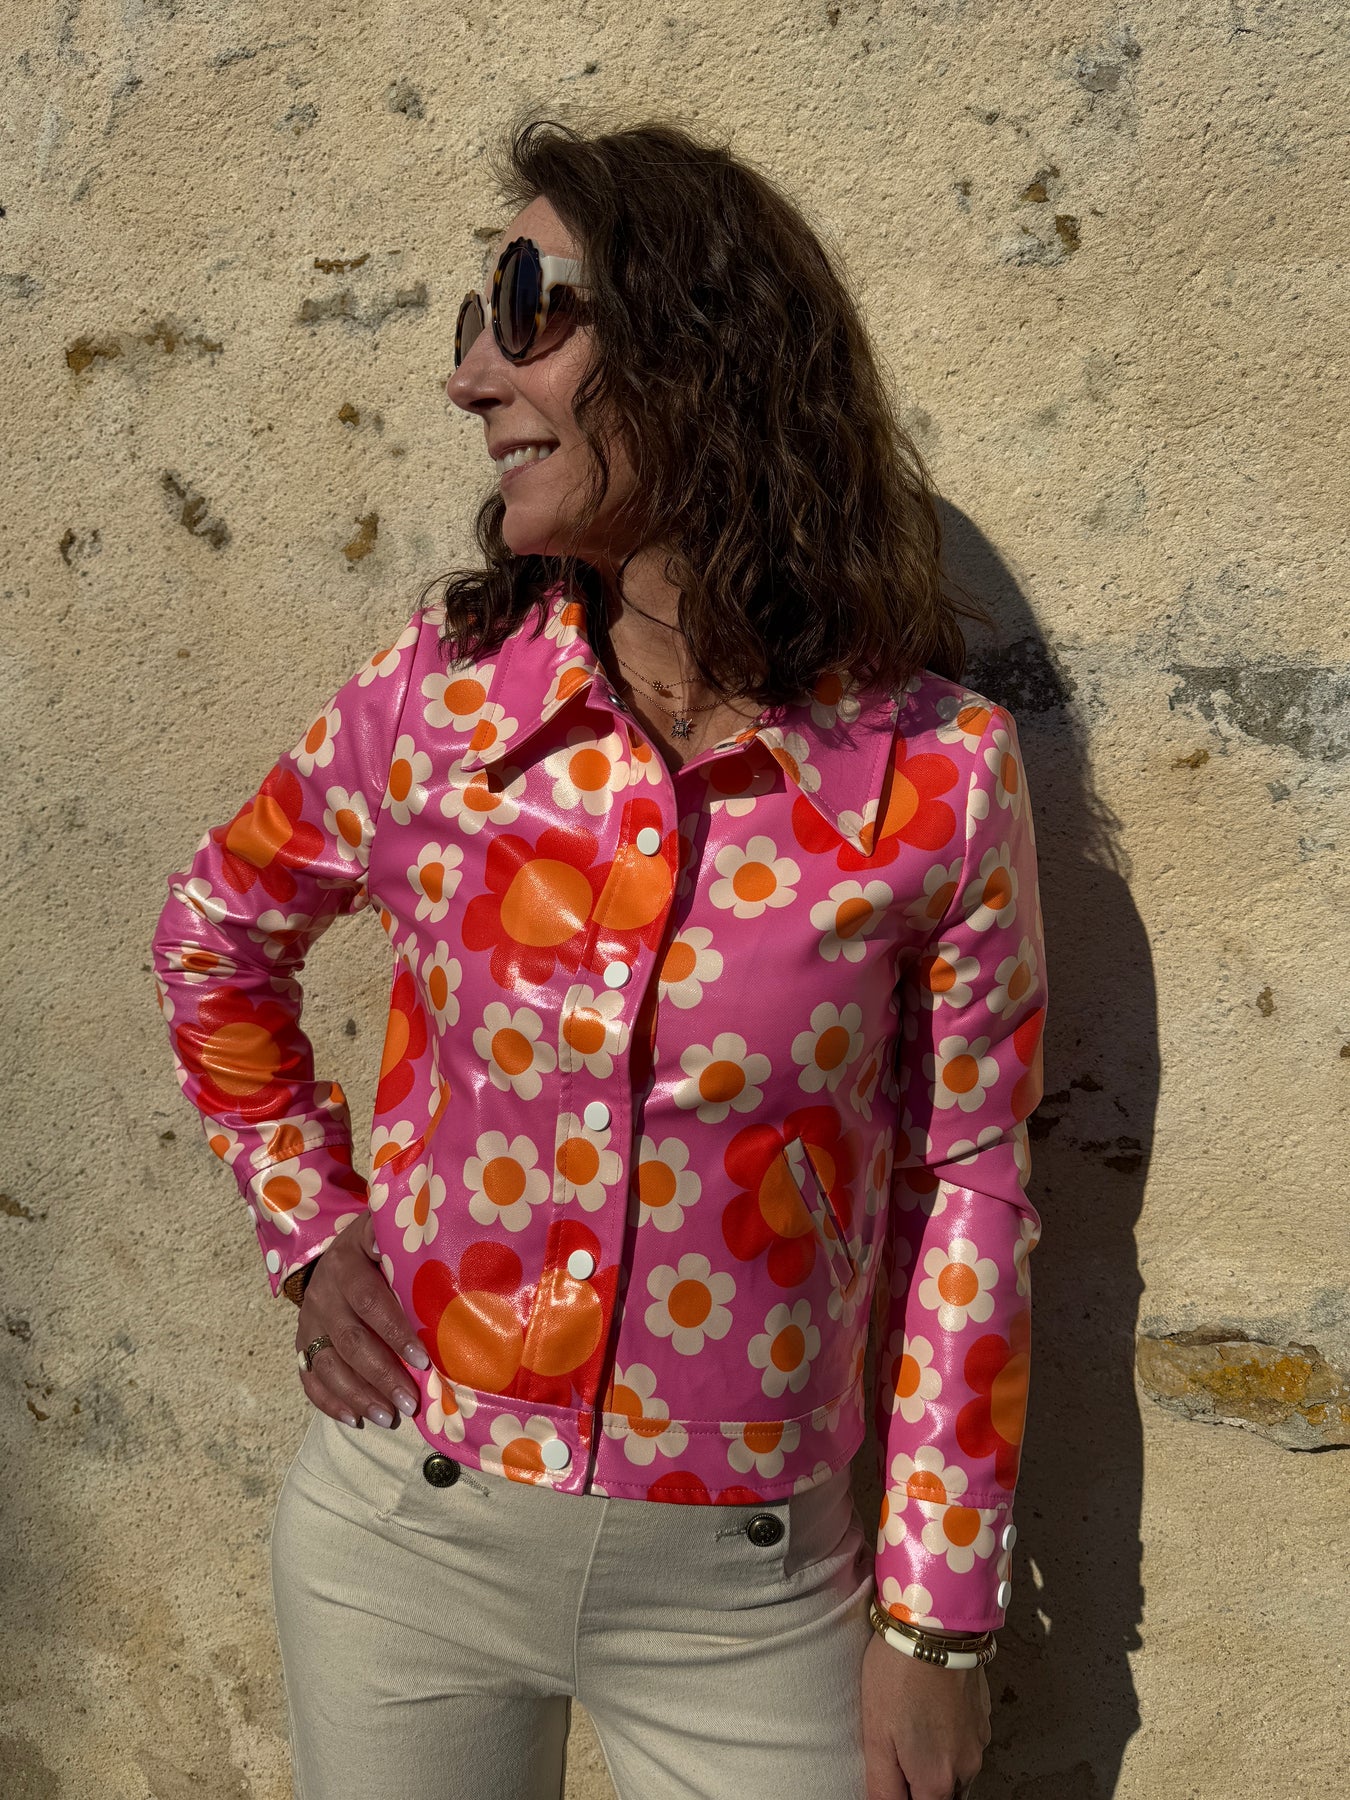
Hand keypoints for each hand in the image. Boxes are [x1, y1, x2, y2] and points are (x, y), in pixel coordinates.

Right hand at [294, 1212, 429, 1428]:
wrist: (338, 1251)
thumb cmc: (379, 1249)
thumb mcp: (387, 1235)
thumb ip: (404, 1246)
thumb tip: (430, 1247)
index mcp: (347, 1264)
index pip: (370, 1301)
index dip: (395, 1332)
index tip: (423, 1360)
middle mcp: (323, 1293)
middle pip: (350, 1340)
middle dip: (381, 1375)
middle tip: (410, 1402)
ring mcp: (309, 1320)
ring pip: (328, 1364)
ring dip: (358, 1395)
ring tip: (388, 1417)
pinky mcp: (302, 1341)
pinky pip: (309, 1376)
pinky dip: (330, 1401)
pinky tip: (355, 1418)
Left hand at [862, 1632, 990, 1799]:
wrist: (935, 1624)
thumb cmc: (898, 1675)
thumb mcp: (875, 1735)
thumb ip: (883, 1785)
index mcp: (936, 1780)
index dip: (905, 1795)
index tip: (896, 1774)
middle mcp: (966, 1767)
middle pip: (945, 1795)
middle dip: (923, 1785)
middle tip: (899, 1752)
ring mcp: (979, 1740)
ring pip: (958, 1771)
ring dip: (937, 1763)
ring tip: (911, 1728)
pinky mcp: (983, 1715)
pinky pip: (966, 1742)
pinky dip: (950, 1738)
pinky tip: (929, 1711)